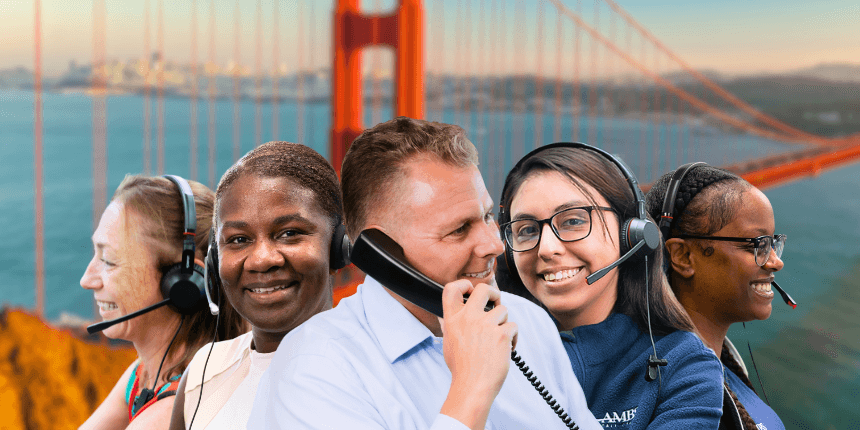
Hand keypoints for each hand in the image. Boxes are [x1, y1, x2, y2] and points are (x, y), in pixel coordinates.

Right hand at [439, 279, 517, 429]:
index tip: (471, 291)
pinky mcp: (501, 335)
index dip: (464, 284)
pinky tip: (508, 350)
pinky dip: (514, 338)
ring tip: (500, 340)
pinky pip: (513, 326)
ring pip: (503, 310)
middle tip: (496, 303)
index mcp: (452, 320)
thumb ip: (451, 326)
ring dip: (505, 323)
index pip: (451, 288)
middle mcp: (468, 319)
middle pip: (483, 289)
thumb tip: (449, 316)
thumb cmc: (462, 369)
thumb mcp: (448, 343)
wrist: (472, 387)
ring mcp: (485, 326)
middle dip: (494, 292)